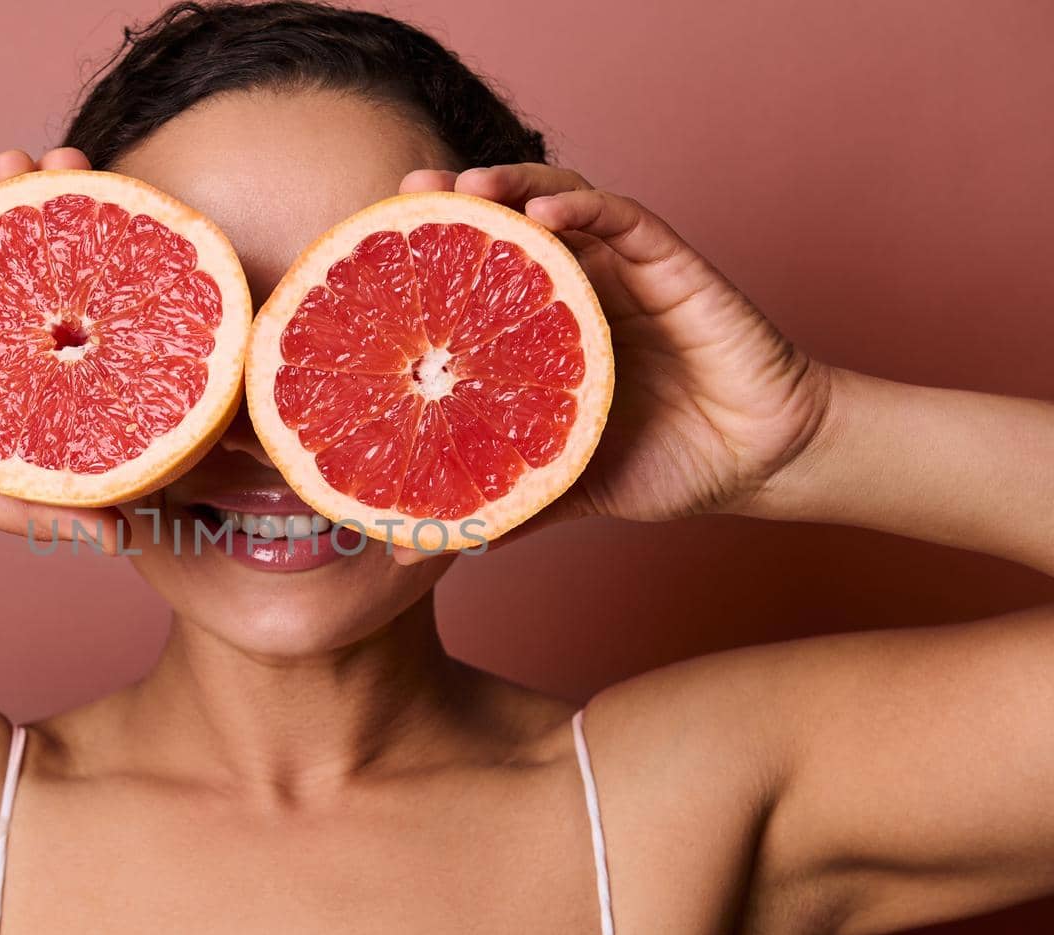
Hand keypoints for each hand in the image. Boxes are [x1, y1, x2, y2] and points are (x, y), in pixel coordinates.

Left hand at [400, 164, 831, 531]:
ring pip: (564, 204)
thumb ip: (496, 503)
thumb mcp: (562, 484)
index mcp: (546, 331)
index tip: (375, 245)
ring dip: (513, 187)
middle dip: (458, 201)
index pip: (480, 277)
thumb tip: (412, 550)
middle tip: (410, 187)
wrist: (758, 465)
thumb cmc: (664, 463)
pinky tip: (544, 209)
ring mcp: (625, 273)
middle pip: (512, 225)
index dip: (433, 254)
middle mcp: (580, 289)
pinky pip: (626, 221)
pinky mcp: (675, 268)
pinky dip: (584, 206)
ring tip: (463, 186)